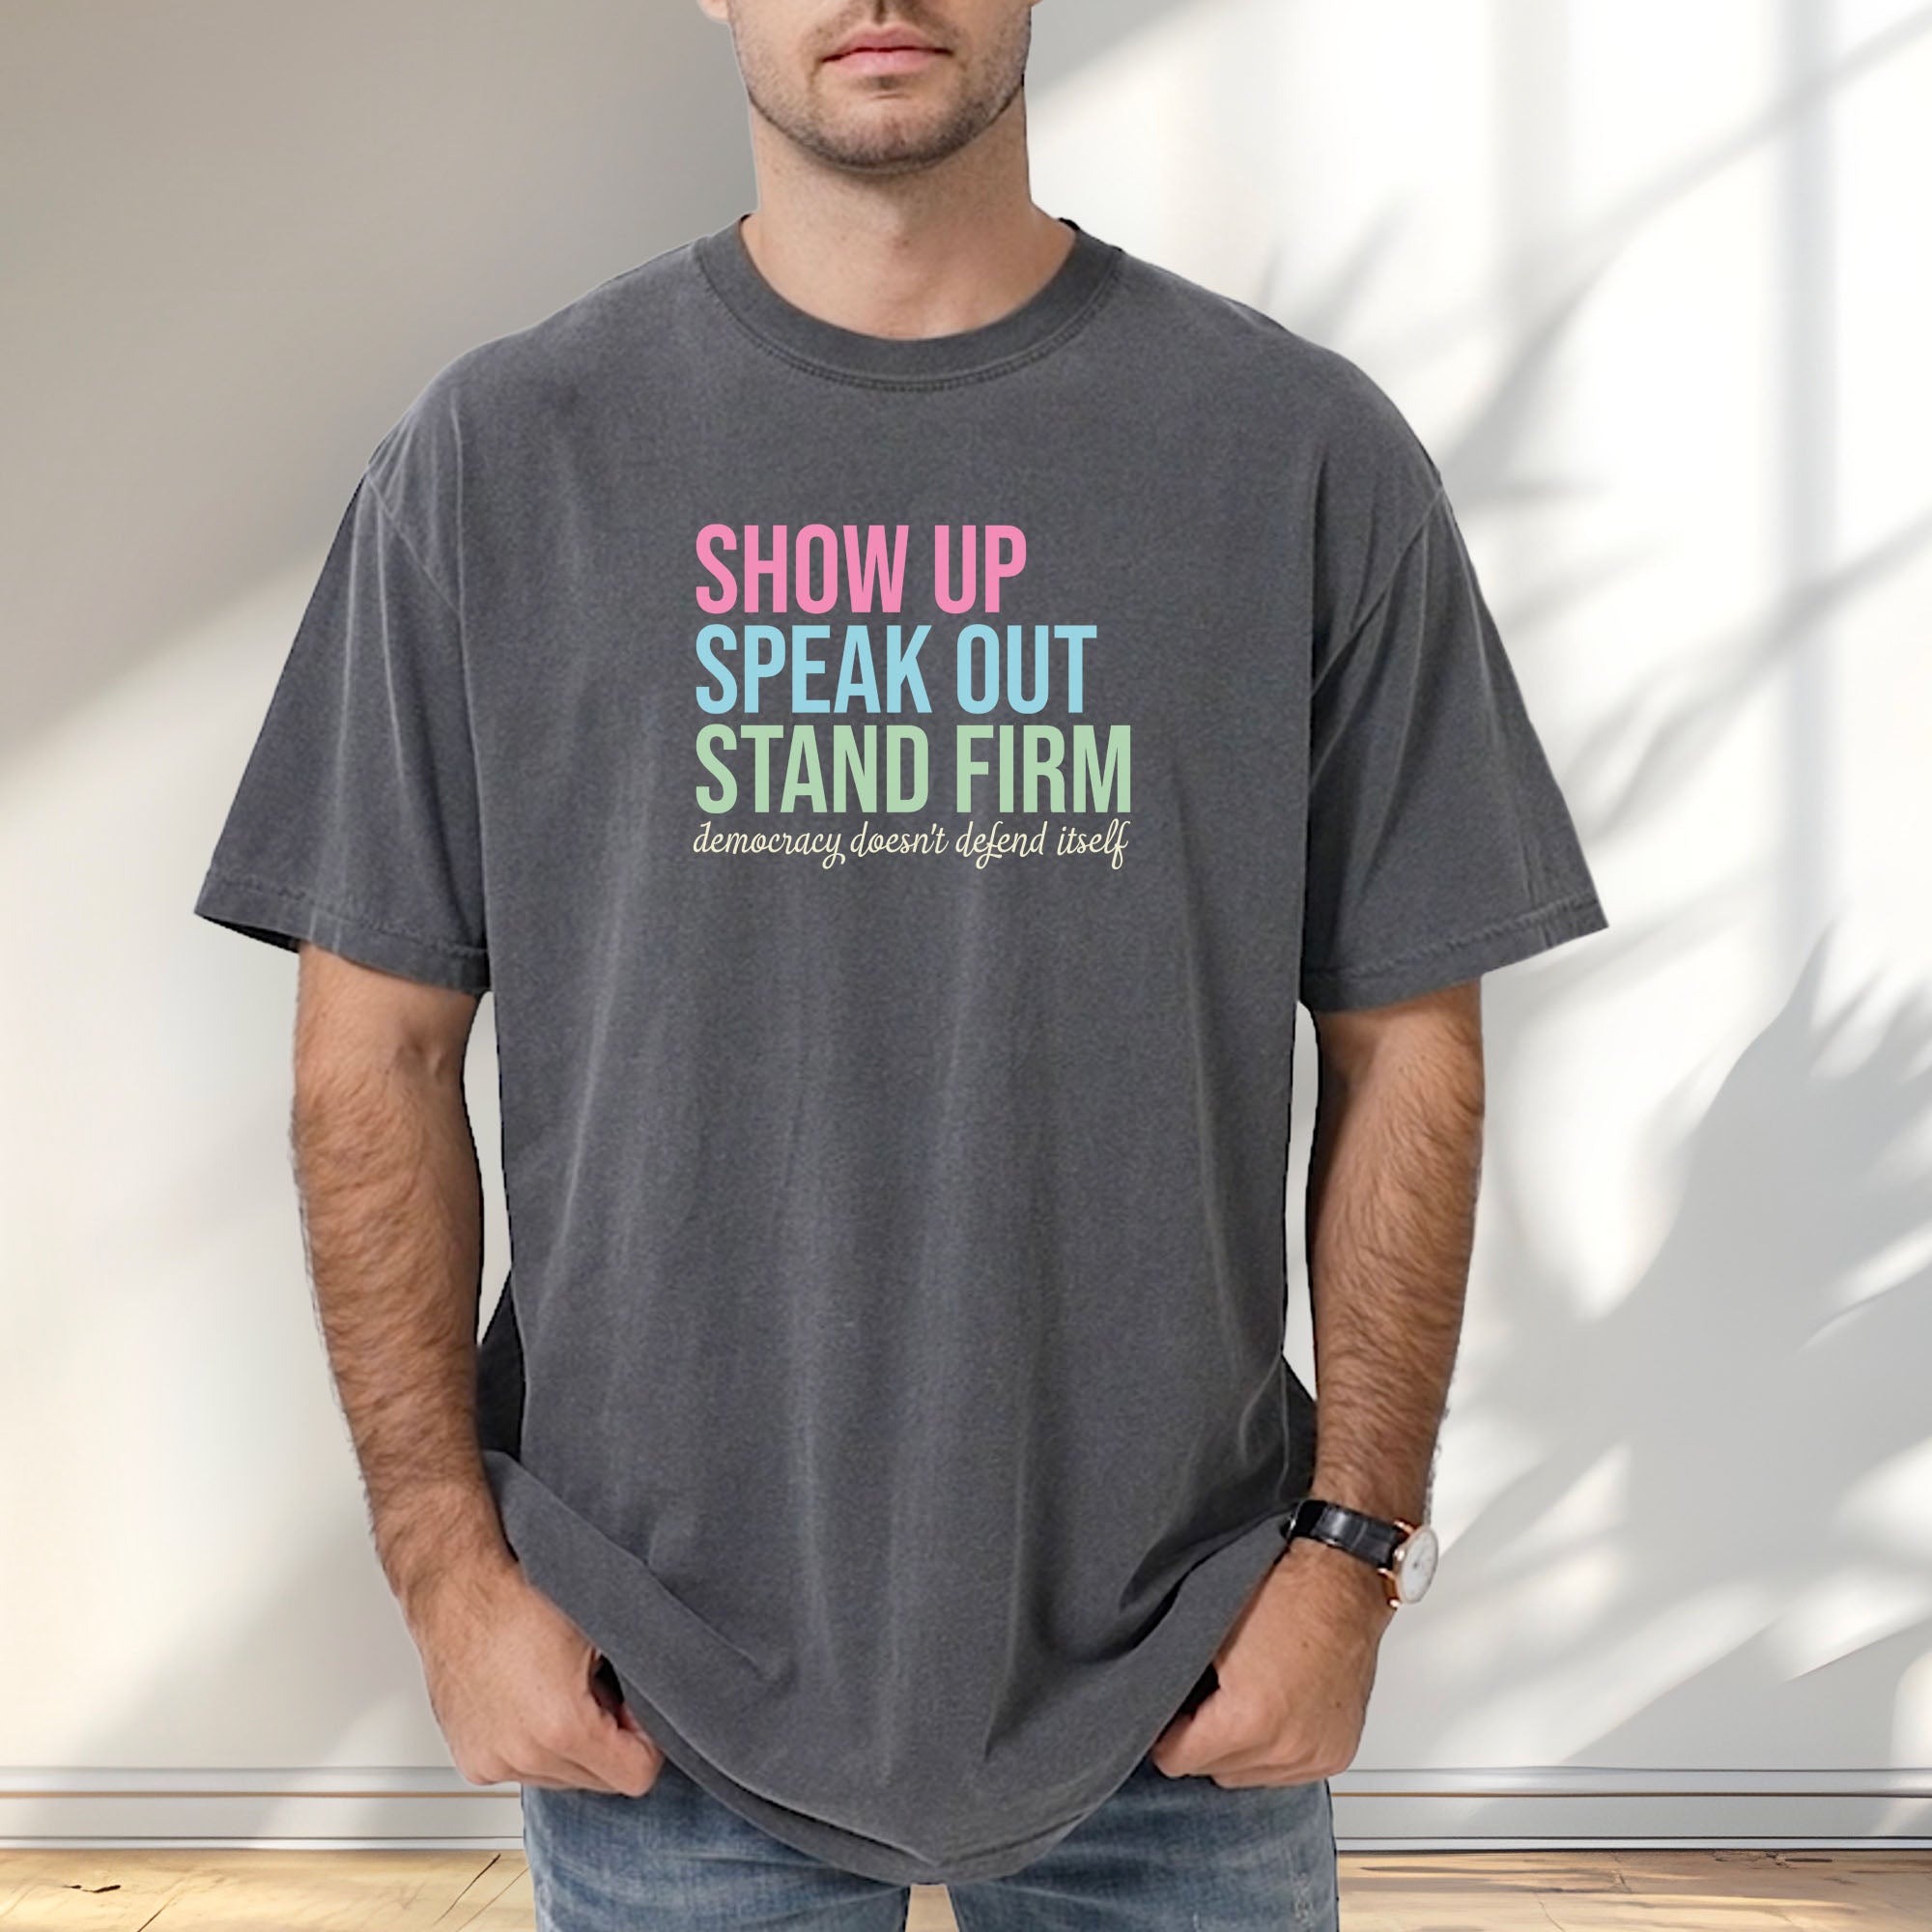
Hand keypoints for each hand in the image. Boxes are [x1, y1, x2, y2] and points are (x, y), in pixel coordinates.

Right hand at [407, 1551, 663, 1795]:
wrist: (457, 1588)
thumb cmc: (524, 1594)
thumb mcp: (603, 1627)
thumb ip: (645, 1673)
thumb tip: (673, 1700)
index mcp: (562, 1726)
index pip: (637, 1776)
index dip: (647, 1741)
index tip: (635, 1710)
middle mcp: (524, 1756)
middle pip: (600, 1781)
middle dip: (610, 1741)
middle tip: (599, 1689)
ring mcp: (493, 1763)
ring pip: (563, 1778)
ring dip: (573, 1744)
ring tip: (561, 1688)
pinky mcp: (472, 1761)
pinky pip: (525, 1770)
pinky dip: (537, 1745)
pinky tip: (532, 1700)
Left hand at [1147, 1534, 1395, 1785]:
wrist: (1342, 1582)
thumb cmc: (1282, 1593)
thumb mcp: (1209, 1628)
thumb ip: (1175, 1677)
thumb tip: (1148, 1702)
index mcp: (1249, 1718)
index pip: (1178, 1761)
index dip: (1164, 1734)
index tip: (1166, 1717)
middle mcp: (1286, 1747)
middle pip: (1213, 1771)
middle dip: (1202, 1741)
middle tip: (1203, 1701)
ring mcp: (1314, 1755)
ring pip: (1249, 1776)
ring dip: (1238, 1750)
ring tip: (1239, 1701)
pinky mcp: (1335, 1753)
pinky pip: (1286, 1772)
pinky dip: (1274, 1750)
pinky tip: (1271, 1711)